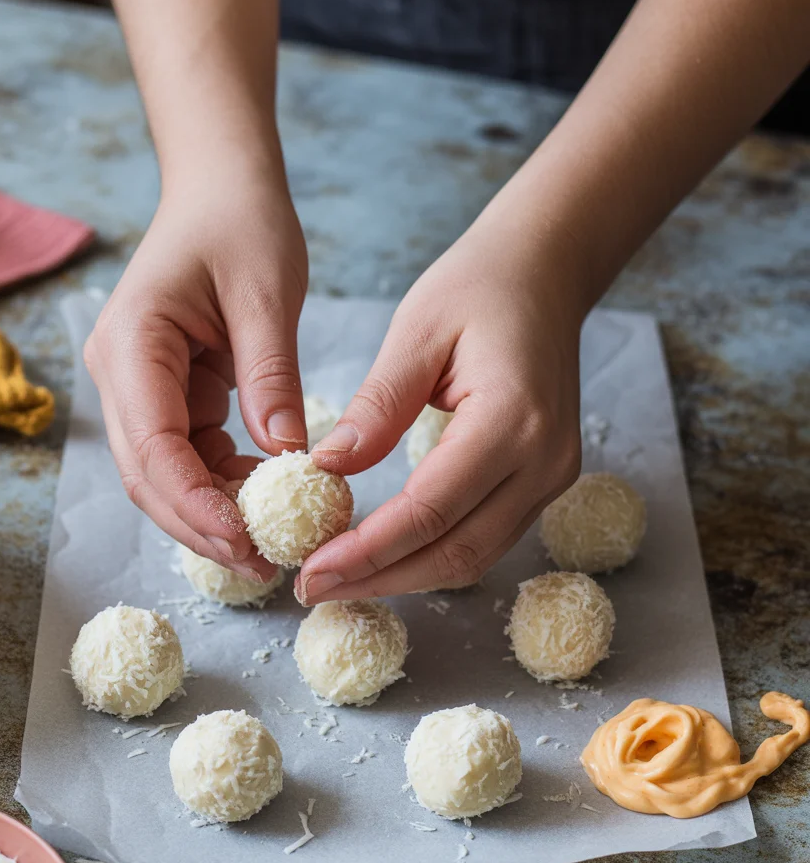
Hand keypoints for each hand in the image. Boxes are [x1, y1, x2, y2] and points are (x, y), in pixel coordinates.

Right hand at [85, 175, 307, 580]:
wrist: (221, 188)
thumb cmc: (242, 222)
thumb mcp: (267, 293)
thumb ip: (272, 377)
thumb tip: (289, 460)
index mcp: (132, 344)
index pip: (153, 447)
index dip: (195, 505)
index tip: (247, 542)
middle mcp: (120, 374)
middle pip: (149, 476)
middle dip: (202, 526)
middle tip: (265, 565)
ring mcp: (138, 387)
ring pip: (166, 474)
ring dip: (213, 512)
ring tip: (274, 542)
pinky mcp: (166, 395)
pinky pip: (189, 455)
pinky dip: (223, 484)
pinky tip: (266, 498)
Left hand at [297, 224, 583, 600]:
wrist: (545, 275)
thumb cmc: (478, 288)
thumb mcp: (416, 331)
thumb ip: (377, 406)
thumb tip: (326, 469)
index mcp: (512, 420)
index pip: (430, 510)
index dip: (367, 551)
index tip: (310, 570)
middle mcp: (543, 462)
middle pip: (456, 552)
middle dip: (379, 579)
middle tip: (311, 588)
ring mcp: (552, 477)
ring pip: (473, 557)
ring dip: (402, 576)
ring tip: (337, 579)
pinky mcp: (543, 482)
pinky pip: (484, 537)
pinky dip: (429, 554)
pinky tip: (382, 554)